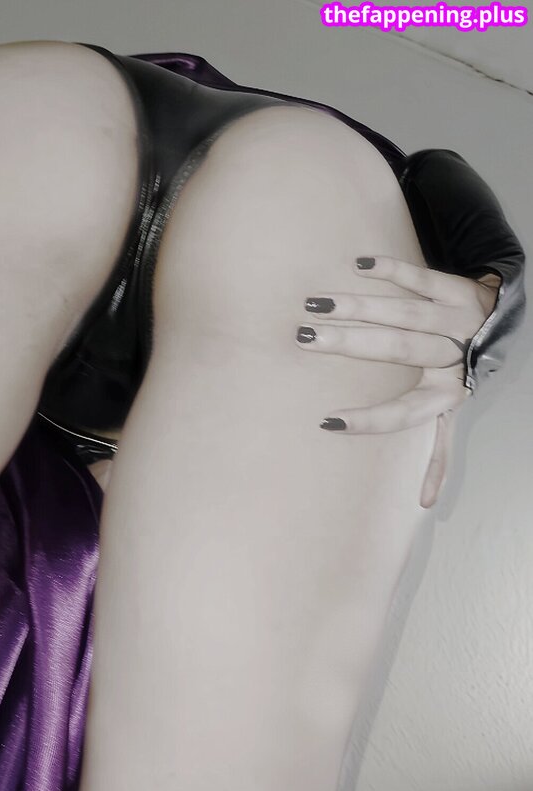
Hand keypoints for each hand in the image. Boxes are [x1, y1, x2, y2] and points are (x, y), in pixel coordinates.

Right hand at [296, 257, 499, 508]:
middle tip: (307, 339)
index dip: (370, 421)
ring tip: (318, 303)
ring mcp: (457, 320)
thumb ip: (440, 452)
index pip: (406, 412)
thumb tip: (426, 505)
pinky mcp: (457, 288)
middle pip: (400, 350)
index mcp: (449, 394)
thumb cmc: (466, 373)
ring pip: (407, 313)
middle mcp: (454, 355)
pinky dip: (394, 270)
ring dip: (360, 307)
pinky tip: (361, 265)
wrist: (503, 320)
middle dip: (351, 344)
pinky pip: (423, 278)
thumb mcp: (457, 413)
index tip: (328, 421)